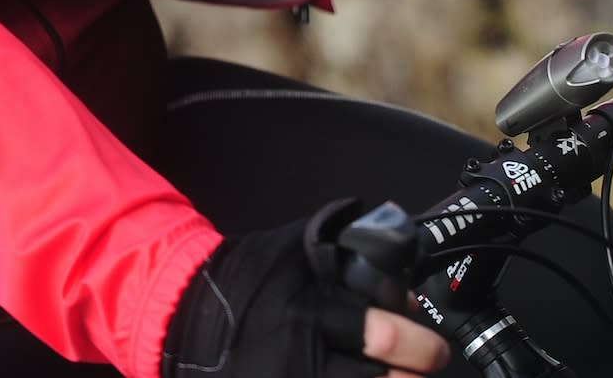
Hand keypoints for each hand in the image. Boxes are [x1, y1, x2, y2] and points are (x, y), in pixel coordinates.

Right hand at [162, 200, 449, 376]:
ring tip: (399, 376)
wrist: (182, 318)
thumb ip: (339, 248)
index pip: (381, 335)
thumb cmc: (240, 282)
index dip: (419, 343)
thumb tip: (394, 260)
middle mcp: (302, 360)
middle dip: (417, 370)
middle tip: (428, 361)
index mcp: (308, 313)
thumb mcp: (289, 250)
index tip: (431, 342)